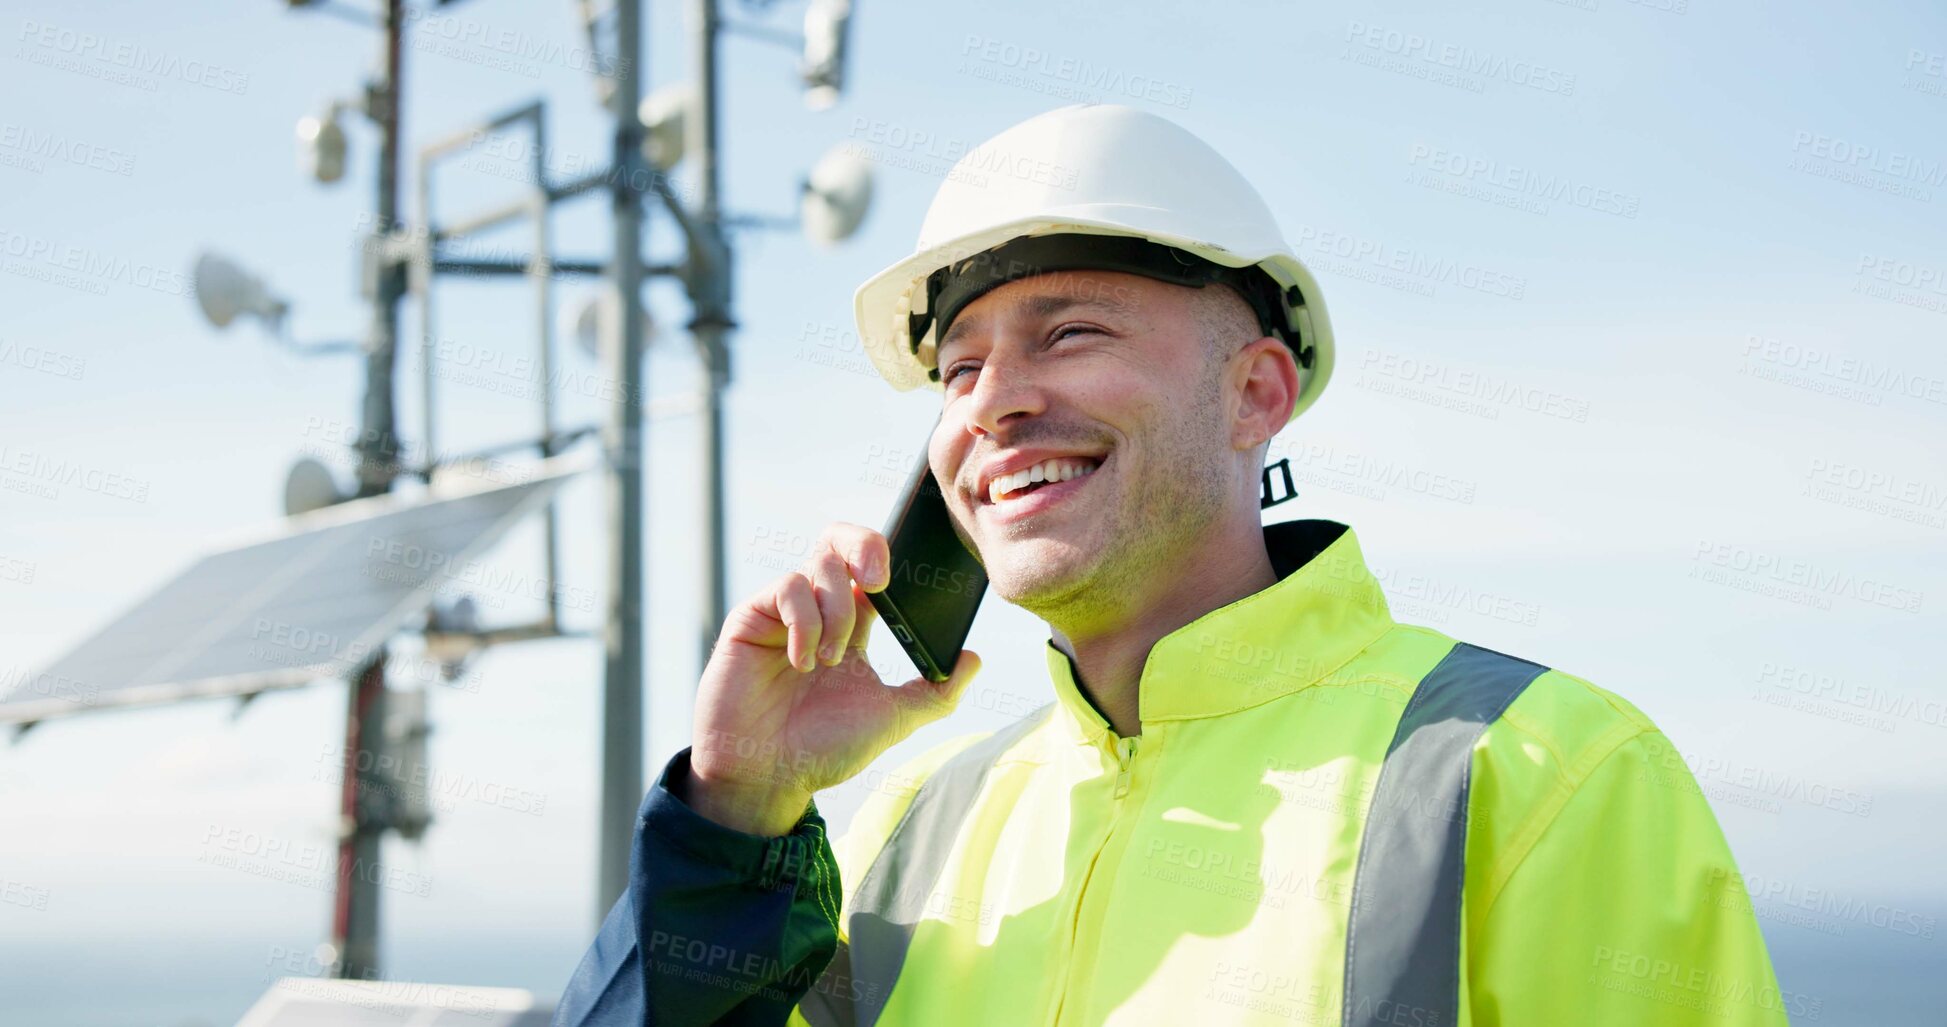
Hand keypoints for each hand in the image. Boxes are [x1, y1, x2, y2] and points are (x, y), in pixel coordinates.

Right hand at [687, 521, 981, 835]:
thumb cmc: (822, 749)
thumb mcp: (893, 719)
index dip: (894, 561)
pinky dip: (804, 620)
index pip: (874, 568)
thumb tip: (974, 658)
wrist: (767, 778)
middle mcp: (817, 610)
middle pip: (840, 540)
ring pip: (820, 563)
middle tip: (880, 582)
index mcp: (853, 625)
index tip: (914, 580)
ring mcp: (783, 611)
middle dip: (865, 544)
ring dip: (837, 612)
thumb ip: (936, 691)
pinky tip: (802, 661)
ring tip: (830, 661)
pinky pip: (787, 587)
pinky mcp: (752, 617)